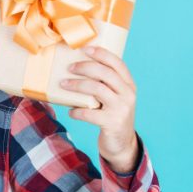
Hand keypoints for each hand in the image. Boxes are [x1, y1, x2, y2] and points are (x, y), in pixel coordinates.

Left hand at [59, 46, 139, 173]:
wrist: (122, 143)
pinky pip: (90, 113)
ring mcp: (122, 109)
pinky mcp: (113, 123)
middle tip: (69, 68)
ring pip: (97, 89)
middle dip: (85, 67)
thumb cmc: (111, 114)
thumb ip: (103, 83)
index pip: (118, 63)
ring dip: (77, 85)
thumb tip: (74, 66)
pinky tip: (70, 111)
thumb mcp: (113, 97)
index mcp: (129, 85)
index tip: (85, 48)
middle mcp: (128, 95)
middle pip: (106, 73)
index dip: (101, 54)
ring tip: (63, 85)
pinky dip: (77, 111)